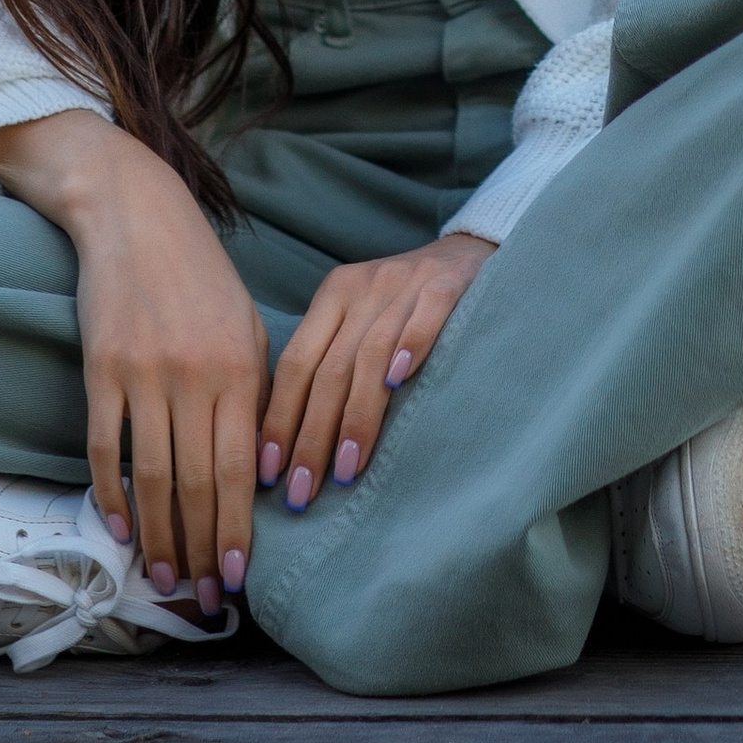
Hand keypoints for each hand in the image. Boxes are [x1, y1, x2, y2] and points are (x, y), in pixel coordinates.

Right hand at [0, 112, 268, 614]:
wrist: (137, 217)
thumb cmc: (201, 278)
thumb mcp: (246, 326)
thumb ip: (255, 394)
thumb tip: (261, 472)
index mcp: (241, 368)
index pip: (242, 469)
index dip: (238, 530)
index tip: (238, 578)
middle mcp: (195, 376)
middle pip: (198, 484)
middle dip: (201, 549)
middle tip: (201, 599)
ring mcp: (145, 373)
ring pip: (153, 477)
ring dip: (159, 538)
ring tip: (164, 580)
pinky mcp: (102, 369)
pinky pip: (107, 447)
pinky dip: (113, 495)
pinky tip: (123, 529)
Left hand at [261, 229, 495, 508]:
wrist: (473, 250)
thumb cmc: (407, 302)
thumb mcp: (360, 317)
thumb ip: (331, 359)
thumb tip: (290, 438)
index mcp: (334, 295)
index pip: (296, 363)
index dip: (280, 418)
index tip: (269, 472)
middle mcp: (363, 287)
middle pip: (328, 369)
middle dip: (311, 436)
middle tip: (301, 493)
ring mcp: (405, 285)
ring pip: (371, 355)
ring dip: (356, 417)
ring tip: (345, 470)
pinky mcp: (448, 285)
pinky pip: (426, 317)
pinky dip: (410, 348)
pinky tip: (398, 386)